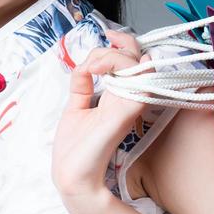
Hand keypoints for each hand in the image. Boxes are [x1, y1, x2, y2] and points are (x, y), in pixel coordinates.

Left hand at [52, 29, 151, 213]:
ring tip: (93, 65)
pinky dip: (120, 67)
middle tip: (97, 51)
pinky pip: (141, 83)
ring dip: (116, 56)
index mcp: (117, 97)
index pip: (131, 62)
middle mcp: (128, 99)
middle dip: (120, 44)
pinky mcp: (127, 113)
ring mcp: (130, 105)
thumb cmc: (75, 149)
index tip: (106, 36)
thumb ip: (82, 86)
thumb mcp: (75, 107)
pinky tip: (97, 70)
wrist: (73, 177)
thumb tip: (83, 65)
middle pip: (139, 58)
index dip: (122, 43)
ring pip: (141, 65)